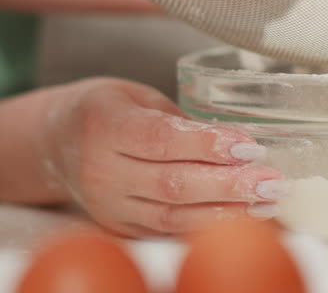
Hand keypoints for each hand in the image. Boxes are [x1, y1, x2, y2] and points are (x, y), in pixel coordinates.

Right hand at [36, 78, 286, 236]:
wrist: (56, 142)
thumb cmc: (105, 110)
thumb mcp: (136, 96)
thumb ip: (179, 119)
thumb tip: (235, 144)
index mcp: (105, 125)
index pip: (161, 141)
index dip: (208, 145)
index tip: (250, 147)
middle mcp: (101, 170)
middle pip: (172, 183)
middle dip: (229, 184)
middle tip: (271, 181)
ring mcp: (109, 205)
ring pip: (171, 216)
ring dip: (225, 212)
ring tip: (265, 203)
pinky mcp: (118, 226)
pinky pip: (166, 231)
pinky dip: (206, 226)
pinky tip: (239, 219)